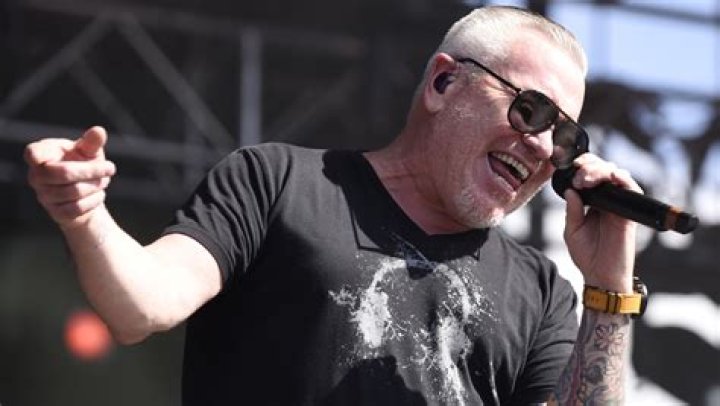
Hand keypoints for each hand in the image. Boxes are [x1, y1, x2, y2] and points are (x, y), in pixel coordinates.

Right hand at [25, 126, 115, 229]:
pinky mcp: (55, 212)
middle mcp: (37, 176)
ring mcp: (44, 195)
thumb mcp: (89, 151)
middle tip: (111, 168)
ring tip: (104, 181)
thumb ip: (91, 142)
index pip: (33, 154)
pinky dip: (93, 201)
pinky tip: (100, 194)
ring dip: (96, 185)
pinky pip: (76, 208)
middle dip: (92, 170)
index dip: (39, 155)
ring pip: (73, 192)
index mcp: (42, 155)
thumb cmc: (83, 163)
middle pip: (64, 173)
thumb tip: (99, 131)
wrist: (86, 193)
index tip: (58, 154)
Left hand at [562, 153, 640, 292]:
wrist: (601, 275)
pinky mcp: (630, 213)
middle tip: (578, 177)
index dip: (582, 167)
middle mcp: (607, 200)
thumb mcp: (572, 230)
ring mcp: (619, 205)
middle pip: (602, 171)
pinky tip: (612, 177)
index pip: (589, 176)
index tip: (570, 168)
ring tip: (585, 179)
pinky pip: (632, 190)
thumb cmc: (587, 255)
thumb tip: (570, 190)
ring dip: (601, 171)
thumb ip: (572, 210)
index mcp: (592, 202)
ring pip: (616, 175)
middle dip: (589, 166)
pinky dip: (623, 179)